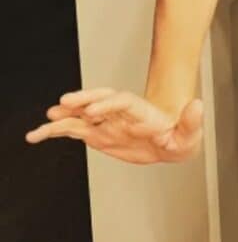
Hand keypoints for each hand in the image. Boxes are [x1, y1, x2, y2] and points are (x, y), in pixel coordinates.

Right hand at [25, 88, 203, 164]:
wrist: (171, 141)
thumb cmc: (181, 136)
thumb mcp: (190, 132)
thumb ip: (192, 120)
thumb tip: (197, 105)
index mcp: (142, 112)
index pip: (124, 102)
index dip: (109, 105)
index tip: (94, 112)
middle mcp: (122, 113)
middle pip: (101, 101)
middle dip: (85, 100)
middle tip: (65, 104)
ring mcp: (107, 122)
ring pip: (83, 115)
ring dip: (65, 117)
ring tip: (46, 120)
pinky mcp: (98, 133)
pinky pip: (73, 130)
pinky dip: (55, 132)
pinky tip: (37, 134)